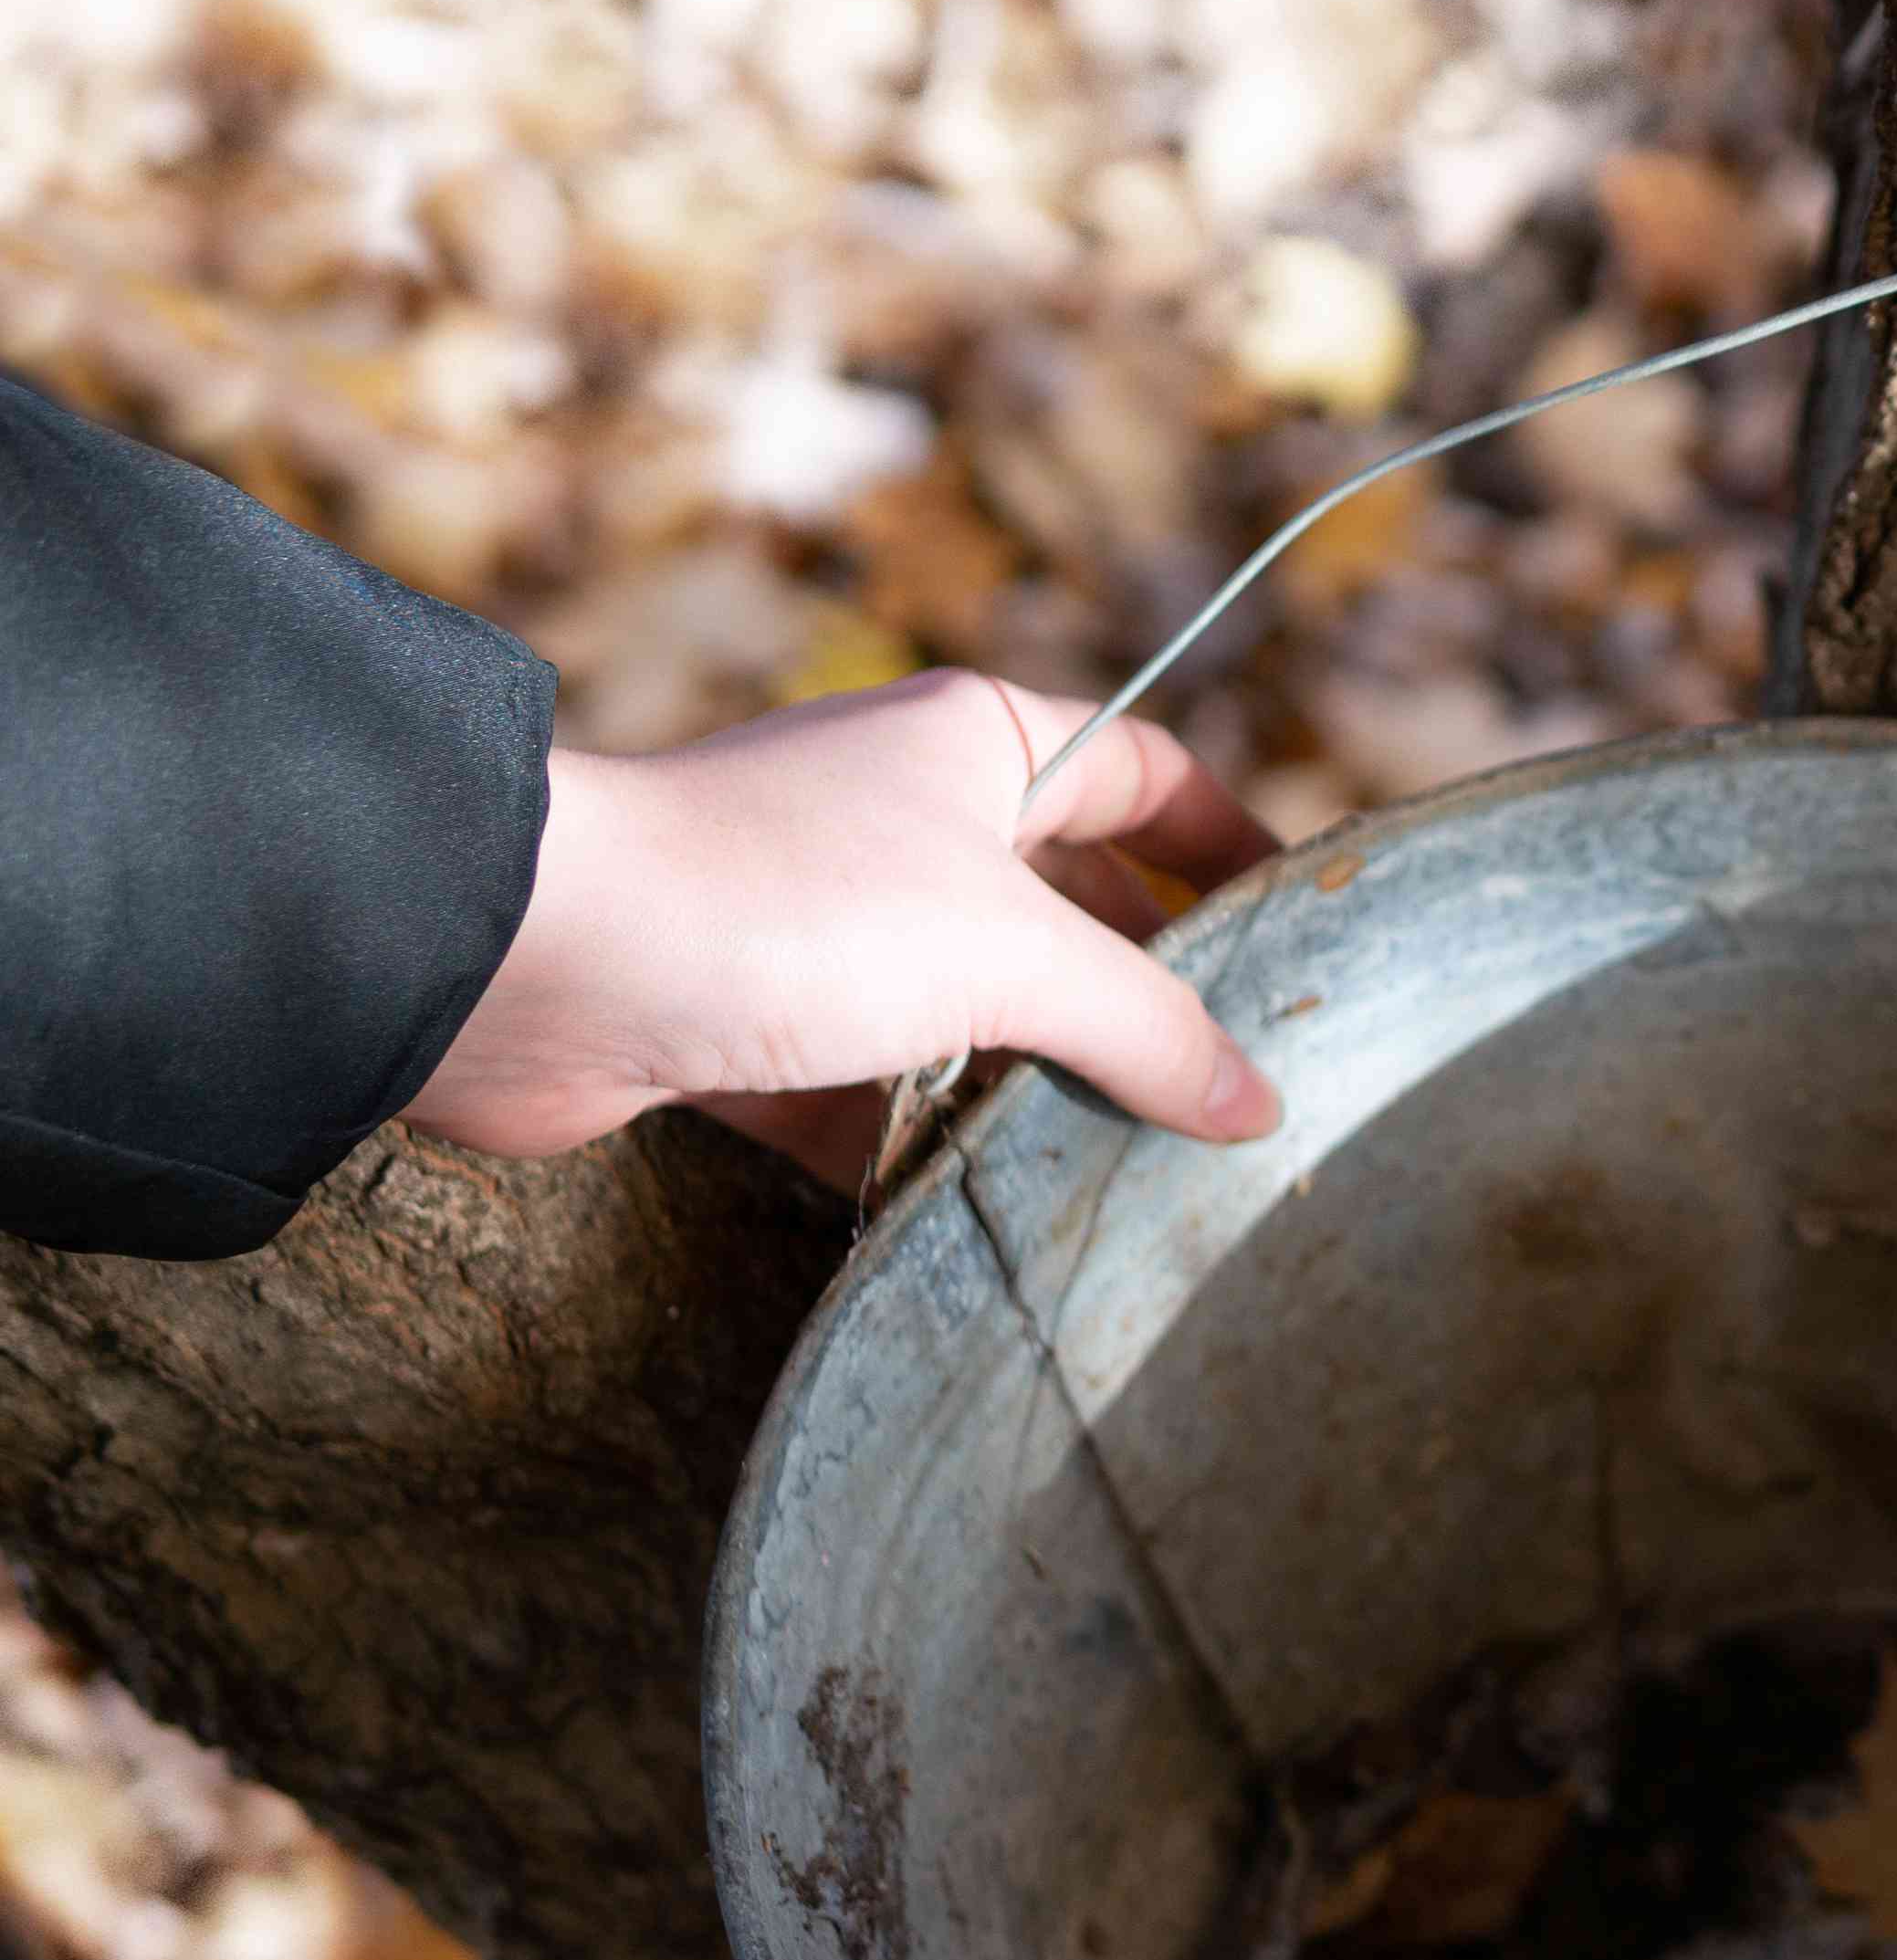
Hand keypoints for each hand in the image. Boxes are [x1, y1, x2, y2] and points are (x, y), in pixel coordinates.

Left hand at [406, 671, 1283, 1189]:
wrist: (532, 961)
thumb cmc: (788, 906)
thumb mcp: (1012, 958)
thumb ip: (1147, 1029)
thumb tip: (1254, 1105)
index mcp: (978, 747)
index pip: (1144, 774)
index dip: (1230, 840)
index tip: (1300, 923)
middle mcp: (903, 819)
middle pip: (1067, 904)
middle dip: (1145, 992)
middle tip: (1234, 1082)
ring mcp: (824, 922)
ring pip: (972, 1009)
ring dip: (1037, 1085)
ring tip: (1141, 1168)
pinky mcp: (750, 1023)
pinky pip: (874, 1093)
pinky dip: (928, 1147)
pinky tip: (996, 1213)